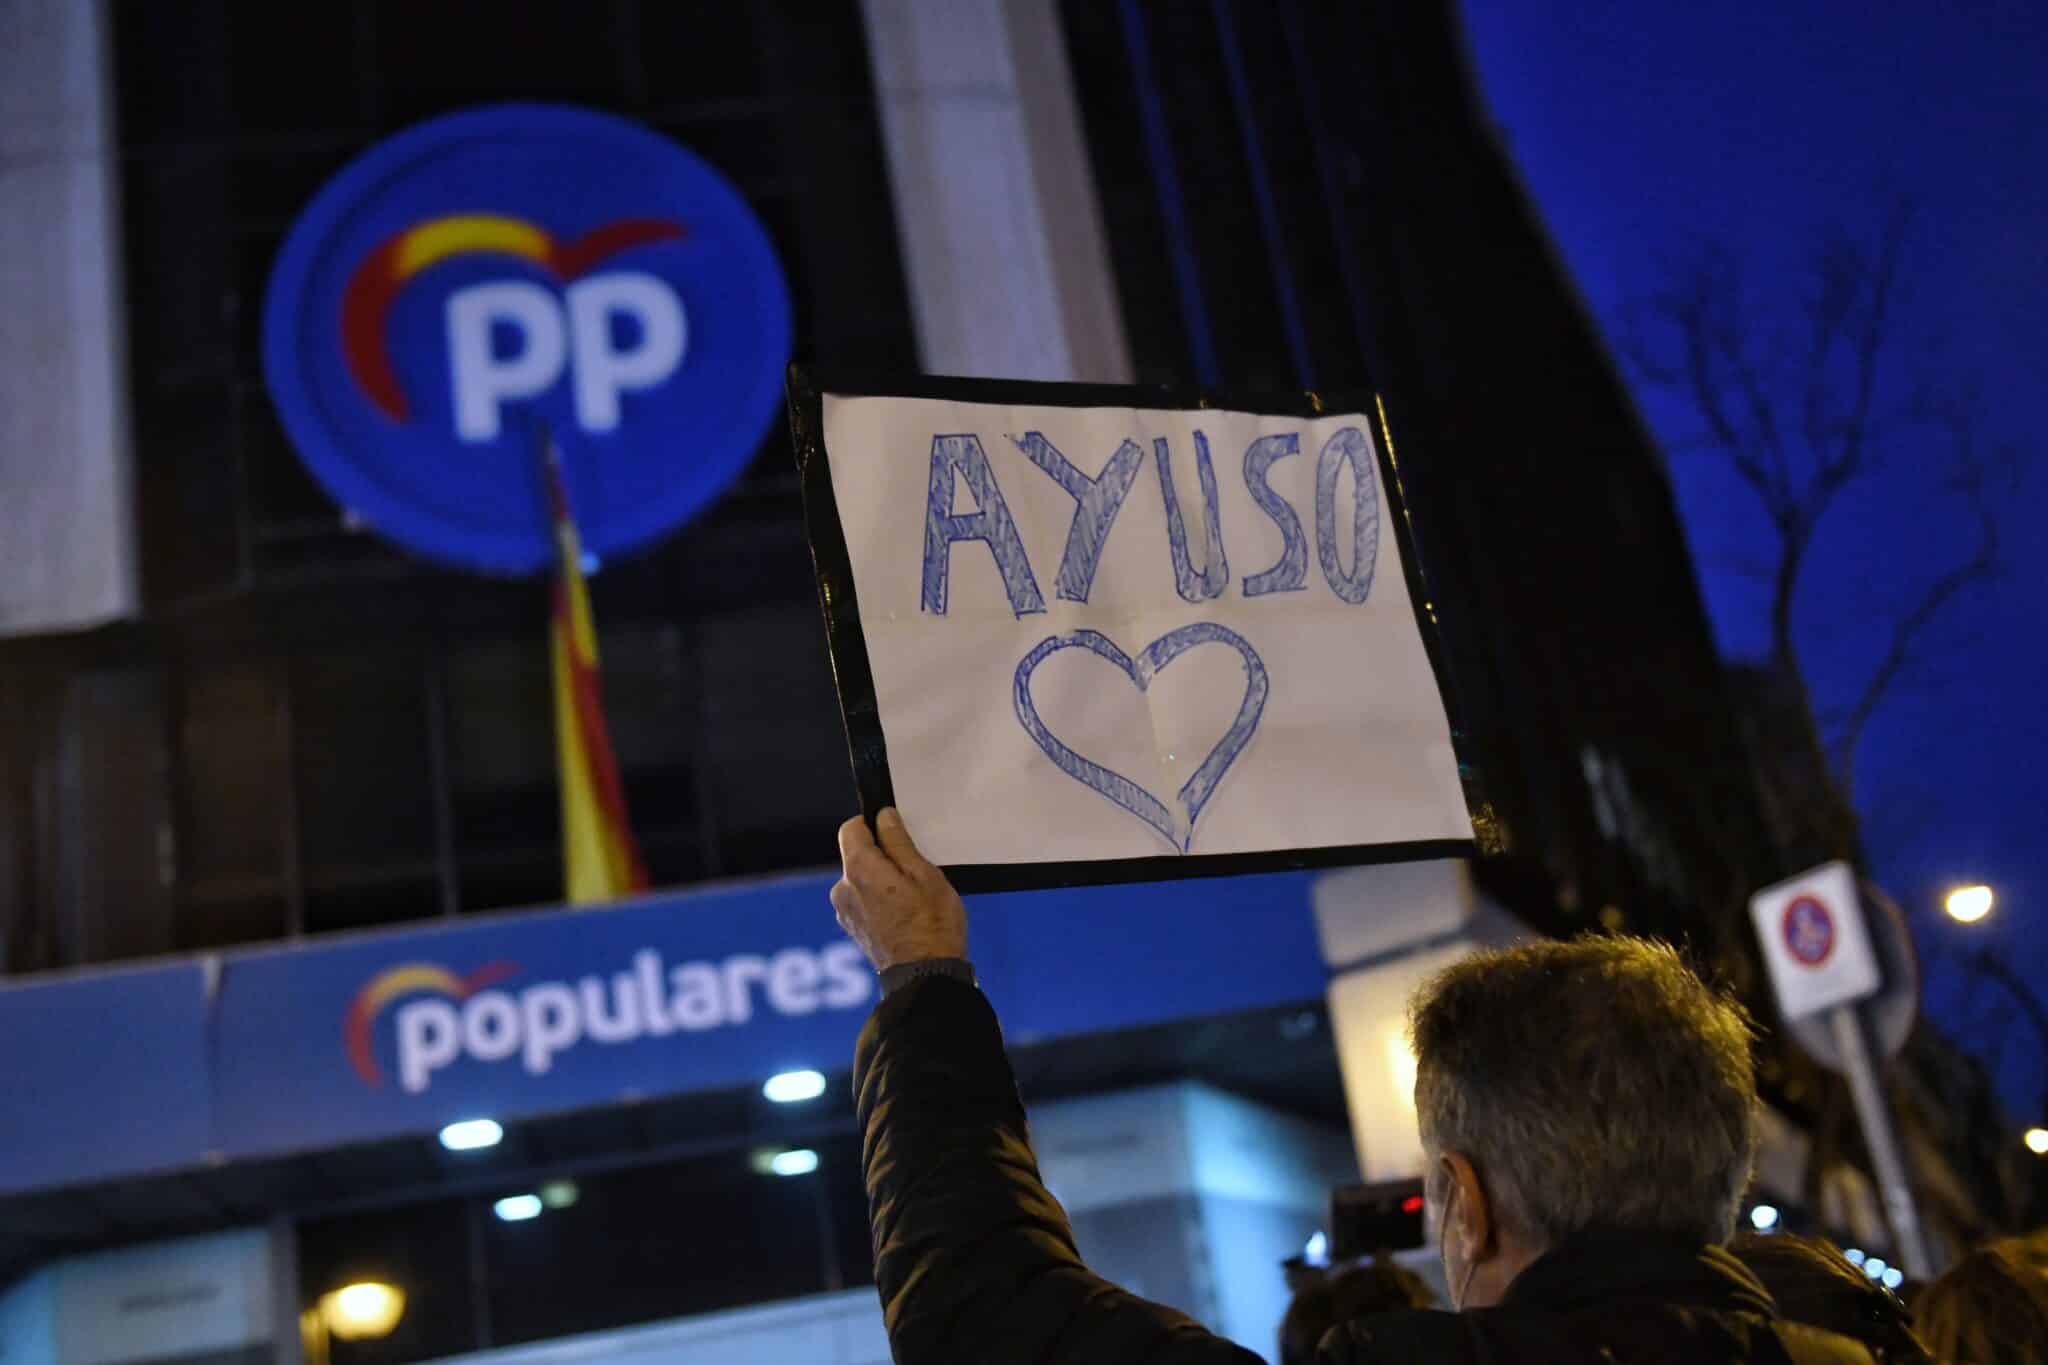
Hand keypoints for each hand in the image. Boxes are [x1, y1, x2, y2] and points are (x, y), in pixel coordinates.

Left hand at [833, 808, 967, 970]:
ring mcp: (845, 912)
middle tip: (914, 872)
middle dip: (882, 856)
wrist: (925, 976)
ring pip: (862, 879)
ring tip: (912, 898)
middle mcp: (843, 889)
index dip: (873, 824)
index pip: (851, 829)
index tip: (896, 833)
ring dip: (882, 881)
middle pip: (857, 855)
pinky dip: (879, 900)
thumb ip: (898, 842)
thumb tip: (883, 817)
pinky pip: (863, 901)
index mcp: (858, 870)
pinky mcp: (853, 929)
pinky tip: (904, 914)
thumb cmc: (932, 925)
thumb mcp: (924, 874)